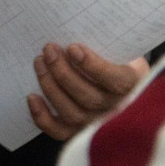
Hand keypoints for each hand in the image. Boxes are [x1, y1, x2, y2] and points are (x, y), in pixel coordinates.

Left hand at [27, 43, 148, 140]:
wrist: (125, 83)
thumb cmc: (118, 61)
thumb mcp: (121, 49)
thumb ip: (106, 44)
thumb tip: (75, 32)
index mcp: (132, 86)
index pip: (114, 80)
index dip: (92, 65)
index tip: (73, 48)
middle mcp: (116, 109)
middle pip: (87, 97)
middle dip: (62, 72)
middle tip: (49, 50)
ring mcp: (97, 123)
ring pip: (71, 113)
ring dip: (50, 86)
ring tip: (39, 62)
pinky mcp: (79, 133)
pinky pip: (59, 132)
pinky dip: (42, 117)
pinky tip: (32, 97)